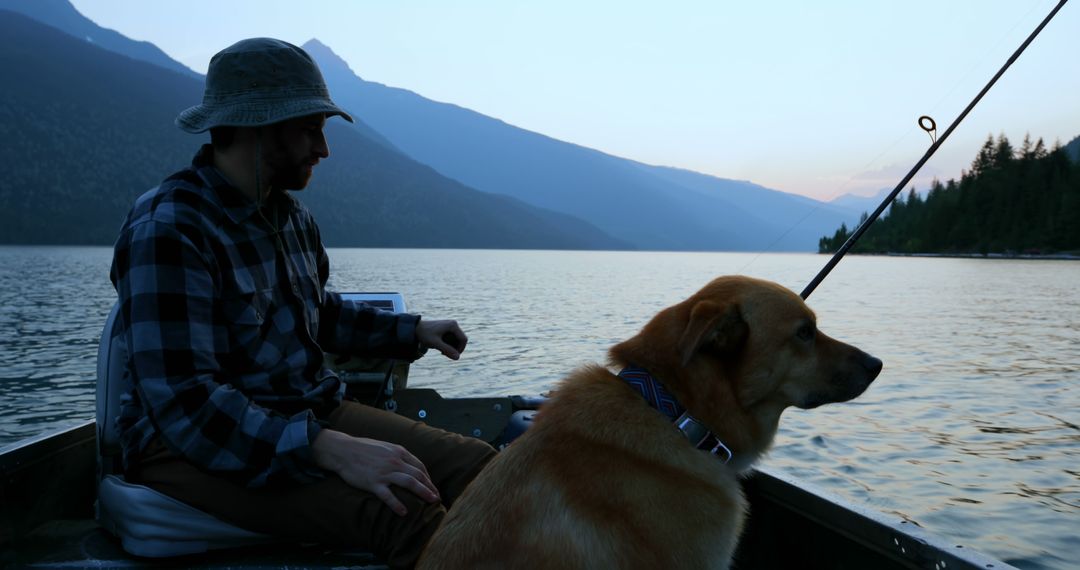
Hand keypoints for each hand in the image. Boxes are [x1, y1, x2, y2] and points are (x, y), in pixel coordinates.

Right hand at [311, 429, 438, 515]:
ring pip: (409, 483)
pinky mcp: (373, 482)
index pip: (419, 466)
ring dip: (423, 493)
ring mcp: (384, 472)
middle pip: (418, 475)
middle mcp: (394, 461)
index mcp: (398, 452)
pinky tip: (404, 512)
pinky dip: (397, 504)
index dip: (428, 478)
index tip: (432, 487)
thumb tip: (409, 464)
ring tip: (431, 502)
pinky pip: (388, 496)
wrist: (343, 450)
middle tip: (437, 498)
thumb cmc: (363, 448)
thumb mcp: (385, 447)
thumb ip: (397, 455)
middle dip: (430, 487)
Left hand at [416, 319, 467, 359]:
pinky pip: (452, 339)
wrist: (415, 328)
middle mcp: (453, 324)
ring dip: (451, 348)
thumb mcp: (435, 343)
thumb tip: (458, 358)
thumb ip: (447, 350)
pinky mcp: (447, 329)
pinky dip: (448, 345)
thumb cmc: (424, 335)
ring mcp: (450, 326)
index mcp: (453, 325)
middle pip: (460, 340)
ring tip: (441, 351)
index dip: (460, 349)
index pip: (463, 339)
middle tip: (443, 354)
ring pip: (456, 341)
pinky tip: (440, 348)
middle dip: (454, 349)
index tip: (452, 356)